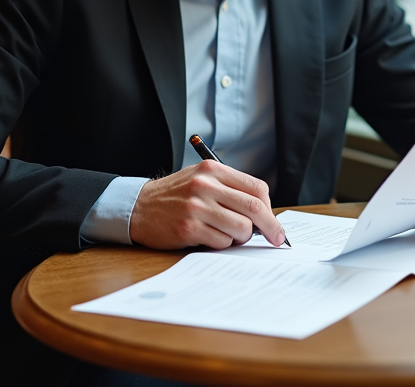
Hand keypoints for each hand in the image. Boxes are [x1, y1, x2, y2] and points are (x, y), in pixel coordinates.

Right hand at [129, 160, 285, 249]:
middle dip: (271, 227)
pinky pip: (222, 242)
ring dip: (241, 237)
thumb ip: (229, 189)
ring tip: (229, 235)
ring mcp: (196, 207)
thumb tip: (263, 213)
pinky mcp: (188, 228)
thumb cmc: (175, 195)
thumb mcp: (201, 179)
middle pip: (254, 208)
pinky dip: (222, 244)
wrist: (137, 207)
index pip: (256, 188)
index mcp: (213, 170)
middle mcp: (206, 186)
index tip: (273, 222)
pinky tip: (209, 238)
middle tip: (277, 239)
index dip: (270, 208)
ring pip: (241, 228)